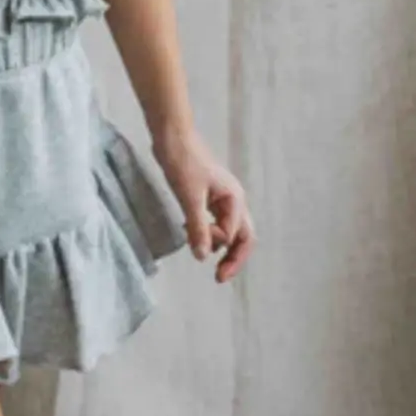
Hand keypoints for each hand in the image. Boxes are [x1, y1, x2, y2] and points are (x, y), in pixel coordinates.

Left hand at [153, 128, 255, 284]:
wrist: (172, 136)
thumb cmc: (183, 163)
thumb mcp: (189, 198)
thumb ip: (197, 228)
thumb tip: (203, 257)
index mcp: (235, 200)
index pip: (237, 236)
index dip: (222, 250)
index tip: (202, 255)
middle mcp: (234, 201)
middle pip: (242, 236)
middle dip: (233, 258)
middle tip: (218, 278)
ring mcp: (222, 198)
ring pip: (228, 229)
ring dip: (217, 243)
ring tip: (198, 249)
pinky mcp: (209, 196)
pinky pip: (214, 220)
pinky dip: (205, 231)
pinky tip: (189, 233)